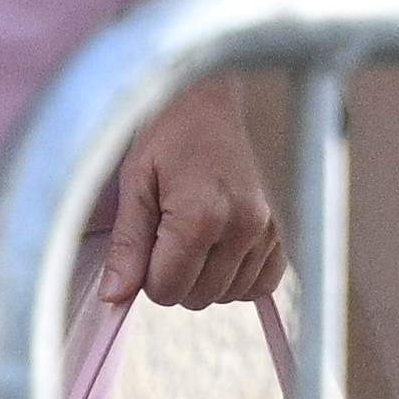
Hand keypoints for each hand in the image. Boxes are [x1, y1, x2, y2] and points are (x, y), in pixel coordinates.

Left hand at [93, 79, 284, 311]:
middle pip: (198, 297)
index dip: (147, 275)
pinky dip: (237, 277)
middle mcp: (242, 227)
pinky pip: (261, 284)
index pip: (167, 290)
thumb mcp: (135, 184)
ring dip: (206, 278)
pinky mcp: (283, 230)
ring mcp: (268, 230)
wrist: (211, 100)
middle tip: (169, 234)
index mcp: (200, 216)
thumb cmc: (168, 135)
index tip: (148, 241)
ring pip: (228, 295)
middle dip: (176, 277)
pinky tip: (222, 248)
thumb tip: (115, 296)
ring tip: (196, 235)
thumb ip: (127, 245)